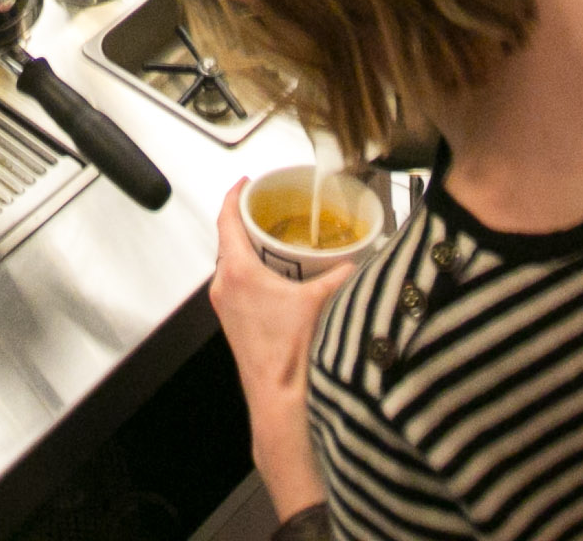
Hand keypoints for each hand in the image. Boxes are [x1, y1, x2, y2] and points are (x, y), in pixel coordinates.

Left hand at [209, 178, 358, 517]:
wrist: (278, 400)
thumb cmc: (289, 355)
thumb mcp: (319, 303)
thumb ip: (341, 276)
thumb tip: (359, 261)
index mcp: (236, 272)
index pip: (226, 218)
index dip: (234, 195)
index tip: (244, 182)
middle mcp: (223, 287)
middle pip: (227, 240)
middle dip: (246, 221)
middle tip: (268, 208)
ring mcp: (225, 307)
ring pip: (231, 264)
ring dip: (249, 249)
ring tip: (275, 239)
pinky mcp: (233, 323)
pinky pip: (237, 285)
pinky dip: (251, 272)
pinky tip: (276, 276)